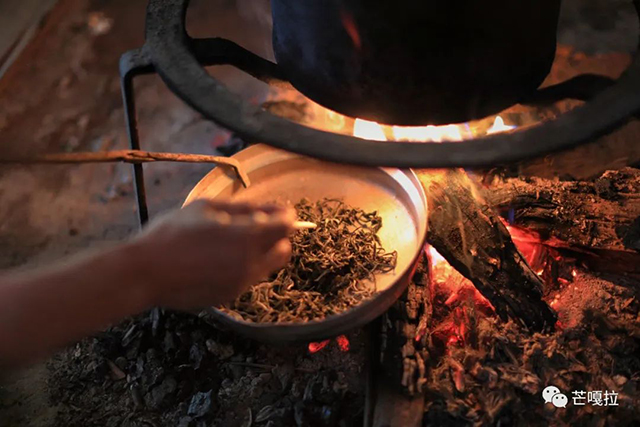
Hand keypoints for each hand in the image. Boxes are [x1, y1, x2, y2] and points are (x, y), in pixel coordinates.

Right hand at [131, 199, 294, 310]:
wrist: (145, 273)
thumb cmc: (172, 234)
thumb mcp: (207, 208)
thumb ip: (243, 207)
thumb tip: (268, 208)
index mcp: (247, 237)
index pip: (286, 226)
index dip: (284, 215)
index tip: (276, 211)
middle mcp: (251, 263)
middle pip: (283, 249)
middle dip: (276, 236)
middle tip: (255, 227)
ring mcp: (241, 283)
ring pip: (267, 266)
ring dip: (260, 252)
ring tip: (229, 243)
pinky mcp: (230, 296)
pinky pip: (248, 278)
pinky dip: (242, 267)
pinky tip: (217, 259)